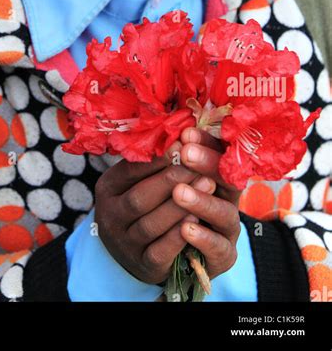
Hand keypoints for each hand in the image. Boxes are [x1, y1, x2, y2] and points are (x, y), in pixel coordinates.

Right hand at [94, 142, 216, 284]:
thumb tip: (179, 133)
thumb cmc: (142, 204)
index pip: (129, 170)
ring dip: (179, 206)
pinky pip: (160, 252)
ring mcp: (124, 244)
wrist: (132, 251)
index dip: (157, 159)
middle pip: (139, 198)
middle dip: (171, 180)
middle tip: (198, 166)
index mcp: (107, 188)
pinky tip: (196, 219)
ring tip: (205, 187)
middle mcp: (110, 217)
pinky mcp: (142, 265)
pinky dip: (177, 236)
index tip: (182, 144)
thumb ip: (151, 161)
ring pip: (150, 225)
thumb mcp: (135, 181)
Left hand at [171, 127, 241, 280]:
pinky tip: (186, 229)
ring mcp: (228, 231)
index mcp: (218, 174)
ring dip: (200, 201)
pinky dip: (202, 239)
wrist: (163, 253)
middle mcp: (229, 199)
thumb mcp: (163, 179)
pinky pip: (217, 250)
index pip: (220, 153)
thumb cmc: (162, 206)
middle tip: (185, 153)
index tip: (186, 134)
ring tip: (180, 192)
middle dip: (205, 165)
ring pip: (223, 215)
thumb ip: (168, 159)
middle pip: (227, 180)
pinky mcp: (224, 259)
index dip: (205, 143)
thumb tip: (161, 131)